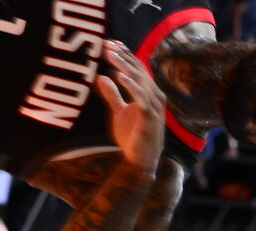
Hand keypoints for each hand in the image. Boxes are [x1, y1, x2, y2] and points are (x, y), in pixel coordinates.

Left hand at [99, 40, 166, 170]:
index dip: (124, 54)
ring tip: (109, 55)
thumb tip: (101, 76)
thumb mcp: (118, 112)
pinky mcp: (150, 117)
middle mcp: (154, 97)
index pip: (137, 68)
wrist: (139, 162)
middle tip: (106, 44)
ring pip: (139, 80)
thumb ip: (112, 94)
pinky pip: (140, 97)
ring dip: (123, 66)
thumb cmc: (132, 138)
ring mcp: (154, 107)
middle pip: (138, 70)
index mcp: (148, 94)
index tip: (109, 43)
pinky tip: (118, 74)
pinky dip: (130, 85)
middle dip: (122, 56)